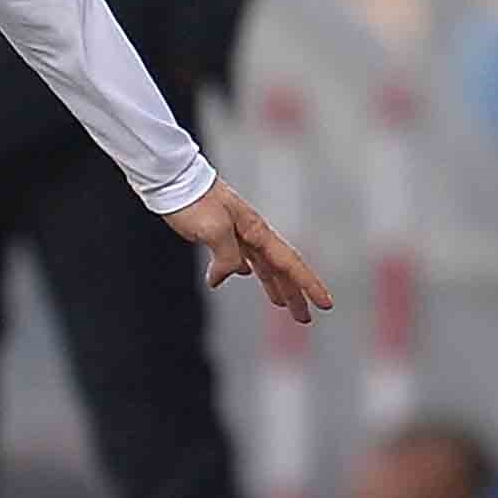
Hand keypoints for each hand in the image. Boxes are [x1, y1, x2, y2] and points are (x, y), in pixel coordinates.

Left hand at [161, 177, 327, 319]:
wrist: (172, 179)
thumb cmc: (194, 200)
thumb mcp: (213, 231)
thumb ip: (228, 257)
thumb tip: (229, 277)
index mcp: (256, 231)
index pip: (289, 263)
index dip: (309, 285)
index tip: (326, 304)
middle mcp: (252, 233)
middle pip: (279, 268)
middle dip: (294, 294)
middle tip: (304, 319)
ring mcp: (236, 232)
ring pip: (262, 264)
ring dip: (273, 285)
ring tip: (282, 305)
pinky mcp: (218, 232)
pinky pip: (238, 257)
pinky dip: (243, 270)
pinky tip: (242, 276)